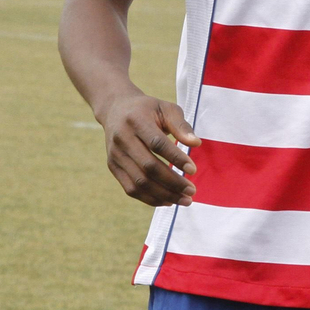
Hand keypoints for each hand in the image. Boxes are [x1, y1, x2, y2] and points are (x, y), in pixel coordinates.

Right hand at [96, 89, 202, 206]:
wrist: (115, 109)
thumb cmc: (147, 109)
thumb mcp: (166, 108)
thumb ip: (181, 125)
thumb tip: (196, 143)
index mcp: (136, 120)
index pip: (157, 144)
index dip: (175, 158)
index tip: (193, 170)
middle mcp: (122, 139)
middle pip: (148, 167)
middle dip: (172, 182)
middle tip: (192, 191)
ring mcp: (115, 155)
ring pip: (139, 182)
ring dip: (164, 194)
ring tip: (184, 199)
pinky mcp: (113, 167)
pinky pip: (131, 188)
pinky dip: (150, 198)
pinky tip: (168, 200)